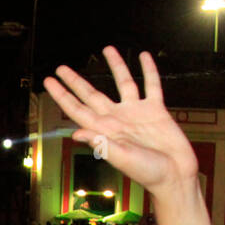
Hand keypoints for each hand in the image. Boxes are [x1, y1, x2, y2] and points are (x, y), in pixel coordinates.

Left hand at [44, 47, 197, 194]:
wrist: (175, 175)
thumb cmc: (147, 173)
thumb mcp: (121, 158)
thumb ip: (100, 143)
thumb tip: (75, 133)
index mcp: (105, 130)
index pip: (77, 109)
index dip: (62, 95)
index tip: (49, 81)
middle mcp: (117, 118)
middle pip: (92, 94)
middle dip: (76, 81)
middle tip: (61, 68)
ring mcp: (136, 113)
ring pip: (123, 83)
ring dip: (116, 66)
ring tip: (107, 49)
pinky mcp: (156, 110)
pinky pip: (151, 85)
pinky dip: (148, 70)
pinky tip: (143, 56)